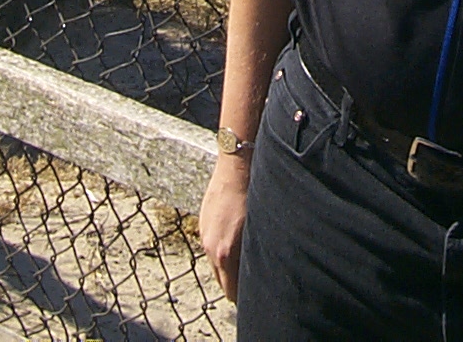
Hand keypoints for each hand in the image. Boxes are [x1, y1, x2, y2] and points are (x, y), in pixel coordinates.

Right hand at [199, 154, 250, 302]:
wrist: (236, 167)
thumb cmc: (254, 195)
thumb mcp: (258, 228)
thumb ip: (254, 253)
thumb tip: (259, 270)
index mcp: (226, 253)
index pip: (231, 291)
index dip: (242, 296)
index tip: (254, 294)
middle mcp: (211, 247)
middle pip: (221, 282)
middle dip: (235, 284)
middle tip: (250, 280)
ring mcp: (205, 234)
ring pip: (215, 264)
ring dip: (227, 266)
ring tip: (243, 258)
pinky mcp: (202, 223)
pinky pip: (210, 246)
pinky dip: (220, 249)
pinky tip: (234, 238)